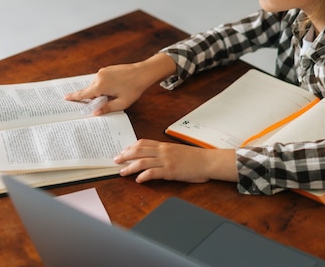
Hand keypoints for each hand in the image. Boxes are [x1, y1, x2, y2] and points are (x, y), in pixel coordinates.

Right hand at [64, 54, 176, 114]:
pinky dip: (104, 86)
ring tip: (116, 93)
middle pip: (90, 91)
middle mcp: (99, 77)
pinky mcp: (107, 69)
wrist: (143, 72)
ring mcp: (103, 71)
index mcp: (101, 86)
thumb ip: (107, 108)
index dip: (74, 97)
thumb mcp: (121, 103)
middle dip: (95, 97)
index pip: (83, 94)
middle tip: (108, 101)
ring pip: (96, 85)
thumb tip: (95, 113)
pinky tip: (116, 88)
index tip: (65, 98)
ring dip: (101, 91)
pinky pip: (101, 80)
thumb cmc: (134, 88)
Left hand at [114, 139, 237, 183]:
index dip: (130, 147)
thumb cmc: (195, 158)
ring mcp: (166, 161)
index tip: (123, 151)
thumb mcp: (178, 152)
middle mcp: (163, 151)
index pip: (143, 143)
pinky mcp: (170, 171)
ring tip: (121, 172)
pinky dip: (143, 176)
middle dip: (125, 155)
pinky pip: (153, 173)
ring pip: (142, 162)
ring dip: (130, 167)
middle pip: (139, 151)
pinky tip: (138, 180)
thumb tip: (154, 158)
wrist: (208, 161)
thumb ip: (166, 153)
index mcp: (165, 146)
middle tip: (116, 160)